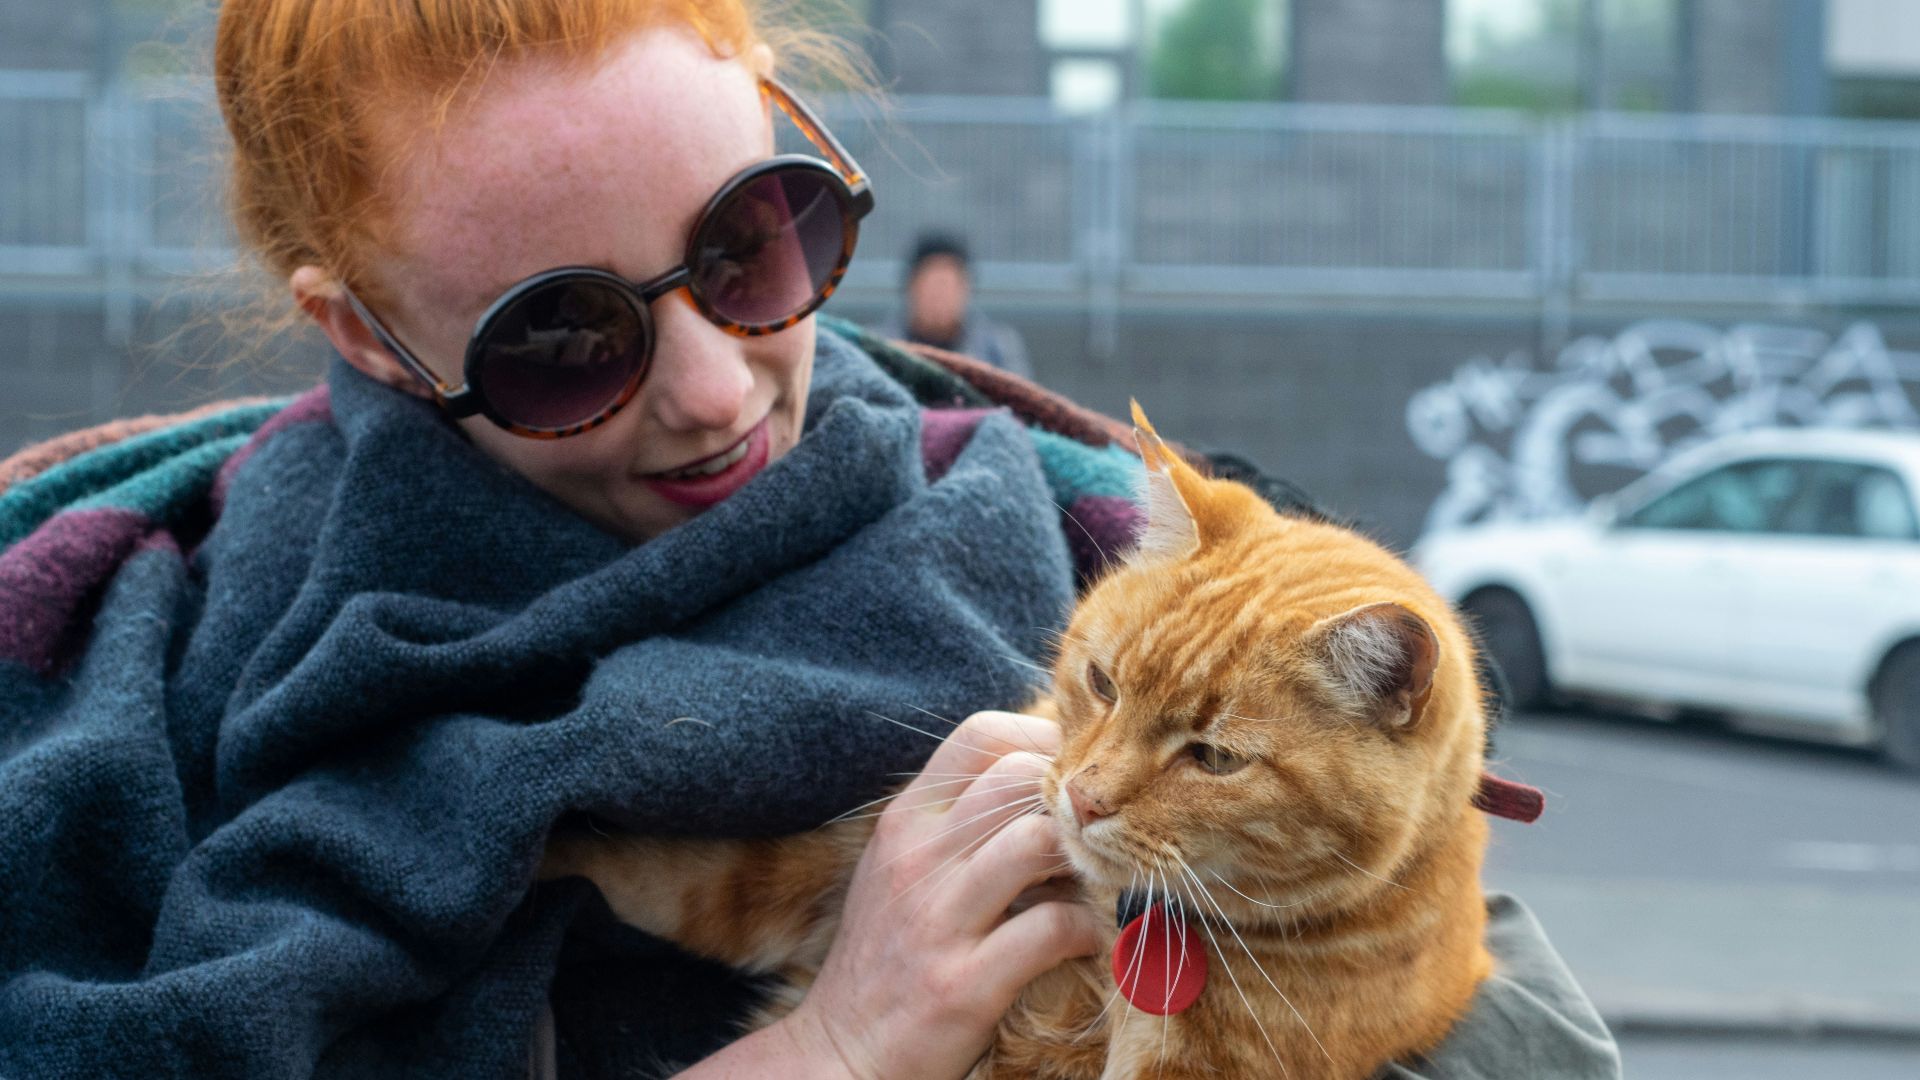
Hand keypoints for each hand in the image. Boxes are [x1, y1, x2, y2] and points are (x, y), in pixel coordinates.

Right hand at [779, 710, 1104, 1079]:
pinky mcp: (963, 982)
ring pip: (1035, 841)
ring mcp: (938, 919)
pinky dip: (1086, 930)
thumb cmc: (887, 954)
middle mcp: (917, 858)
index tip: (1073, 775)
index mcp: (904, 820)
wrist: (841, 1051)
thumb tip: (1038, 780)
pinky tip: (1083, 940)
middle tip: (1093, 833)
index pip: (981, 736)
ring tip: (1091, 883)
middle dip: (1071, 800)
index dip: (1042, 740)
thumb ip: (955, 820)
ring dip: (1083, 860)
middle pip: (1018, 777)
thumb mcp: (902, 867)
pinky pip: (1051, 928)